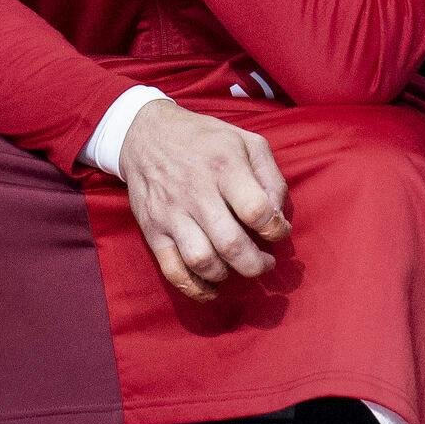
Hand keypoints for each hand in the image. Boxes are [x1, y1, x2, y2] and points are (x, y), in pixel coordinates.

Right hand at [118, 100, 291, 301]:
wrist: (146, 135)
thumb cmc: (204, 140)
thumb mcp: (245, 141)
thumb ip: (270, 176)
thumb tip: (279, 215)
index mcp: (225, 167)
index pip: (257, 210)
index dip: (276, 229)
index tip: (279, 232)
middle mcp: (197, 192)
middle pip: (231, 244)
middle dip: (256, 264)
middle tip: (266, 263)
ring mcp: (172, 214)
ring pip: (202, 261)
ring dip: (227, 274)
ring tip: (239, 268)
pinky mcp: (153, 230)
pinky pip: (172, 270)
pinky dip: (194, 288)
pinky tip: (212, 288)